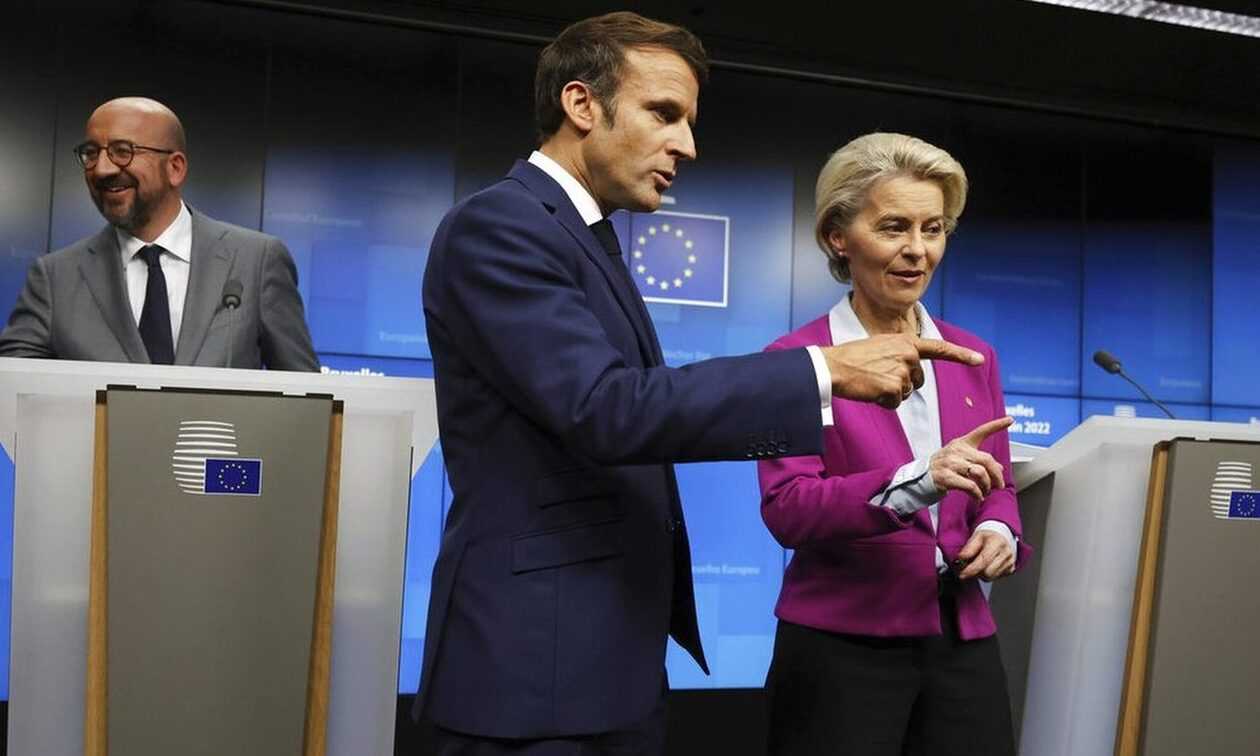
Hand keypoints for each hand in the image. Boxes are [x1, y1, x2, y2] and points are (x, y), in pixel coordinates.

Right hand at [821, 335, 983, 408]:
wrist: (832, 366)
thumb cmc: (851, 357)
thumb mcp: (880, 346)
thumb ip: (899, 353)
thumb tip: (911, 372)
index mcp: (905, 341)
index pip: (939, 348)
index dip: (960, 355)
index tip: (978, 360)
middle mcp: (908, 354)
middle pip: (918, 381)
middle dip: (902, 384)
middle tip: (877, 376)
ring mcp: (902, 370)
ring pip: (906, 393)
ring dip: (890, 393)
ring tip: (870, 381)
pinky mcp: (894, 387)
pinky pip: (895, 403)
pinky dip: (883, 402)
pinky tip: (870, 391)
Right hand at [929, 417, 1012, 499]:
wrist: (920, 478)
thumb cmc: (942, 468)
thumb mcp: (959, 459)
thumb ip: (979, 461)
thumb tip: (1000, 468)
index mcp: (961, 443)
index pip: (981, 431)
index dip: (997, 425)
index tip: (1010, 420)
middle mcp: (957, 451)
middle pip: (986, 460)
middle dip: (997, 475)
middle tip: (999, 485)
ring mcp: (950, 464)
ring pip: (980, 473)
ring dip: (987, 486)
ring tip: (986, 491)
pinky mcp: (946, 477)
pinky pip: (970, 486)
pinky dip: (978, 494)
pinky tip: (978, 497)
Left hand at [956, 529, 1015, 579]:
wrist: (1002, 536)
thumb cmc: (988, 537)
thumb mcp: (977, 536)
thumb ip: (969, 547)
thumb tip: (961, 557)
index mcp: (997, 542)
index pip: (984, 560)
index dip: (971, 569)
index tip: (962, 574)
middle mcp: (1006, 553)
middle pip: (988, 572)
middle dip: (975, 572)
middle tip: (967, 567)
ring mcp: (1010, 562)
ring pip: (991, 577)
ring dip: (980, 574)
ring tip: (977, 565)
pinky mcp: (1011, 569)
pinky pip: (995, 578)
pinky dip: (987, 575)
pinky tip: (985, 567)